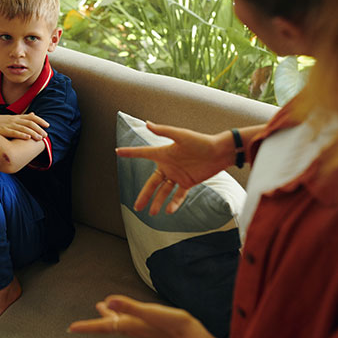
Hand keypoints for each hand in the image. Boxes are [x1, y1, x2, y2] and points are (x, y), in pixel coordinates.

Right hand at [0, 113, 48, 139]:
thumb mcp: (10, 118)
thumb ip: (22, 118)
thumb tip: (33, 114)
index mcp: (16, 117)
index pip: (31, 117)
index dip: (40, 120)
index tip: (47, 125)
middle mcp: (14, 120)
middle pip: (30, 123)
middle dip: (39, 129)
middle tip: (46, 135)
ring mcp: (9, 125)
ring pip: (24, 128)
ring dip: (33, 133)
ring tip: (40, 138)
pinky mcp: (3, 130)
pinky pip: (14, 132)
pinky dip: (22, 135)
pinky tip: (28, 138)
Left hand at [68, 295, 205, 337]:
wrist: (191, 336)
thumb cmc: (172, 325)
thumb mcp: (149, 311)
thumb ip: (128, 306)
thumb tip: (108, 301)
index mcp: (129, 324)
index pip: (102, 326)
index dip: (86, 326)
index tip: (71, 328)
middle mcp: (132, 327)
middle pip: (107, 325)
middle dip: (93, 323)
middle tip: (80, 324)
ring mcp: (140, 327)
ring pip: (118, 322)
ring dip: (107, 317)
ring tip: (100, 308)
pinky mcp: (148, 325)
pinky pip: (128, 320)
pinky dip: (121, 315)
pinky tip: (125, 312)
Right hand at [116, 122, 232, 213]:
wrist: (219, 152)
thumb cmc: (200, 141)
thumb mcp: (181, 135)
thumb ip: (163, 131)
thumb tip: (147, 123)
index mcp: (164, 153)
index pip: (143, 153)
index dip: (131, 153)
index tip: (117, 151)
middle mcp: (168, 166)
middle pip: (152, 183)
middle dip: (144, 194)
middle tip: (136, 206)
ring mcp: (178, 175)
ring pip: (164, 191)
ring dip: (157, 202)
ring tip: (151, 213)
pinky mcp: (188, 182)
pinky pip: (179, 195)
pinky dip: (174, 202)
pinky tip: (169, 210)